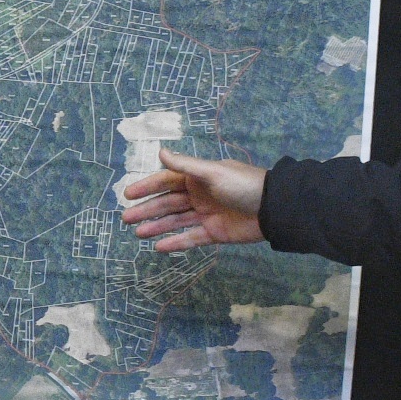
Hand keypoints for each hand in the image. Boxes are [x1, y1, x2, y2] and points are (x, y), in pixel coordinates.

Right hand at [119, 147, 268, 251]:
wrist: (273, 208)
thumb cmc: (243, 185)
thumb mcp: (213, 172)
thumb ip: (186, 165)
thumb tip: (161, 152)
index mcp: (197, 178)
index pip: (166, 181)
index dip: (147, 187)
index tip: (128, 195)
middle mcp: (199, 195)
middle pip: (168, 203)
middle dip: (147, 210)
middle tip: (126, 219)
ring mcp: (206, 215)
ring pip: (176, 221)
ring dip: (157, 226)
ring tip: (138, 233)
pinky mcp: (214, 233)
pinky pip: (191, 238)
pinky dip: (176, 242)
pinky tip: (159, 247)